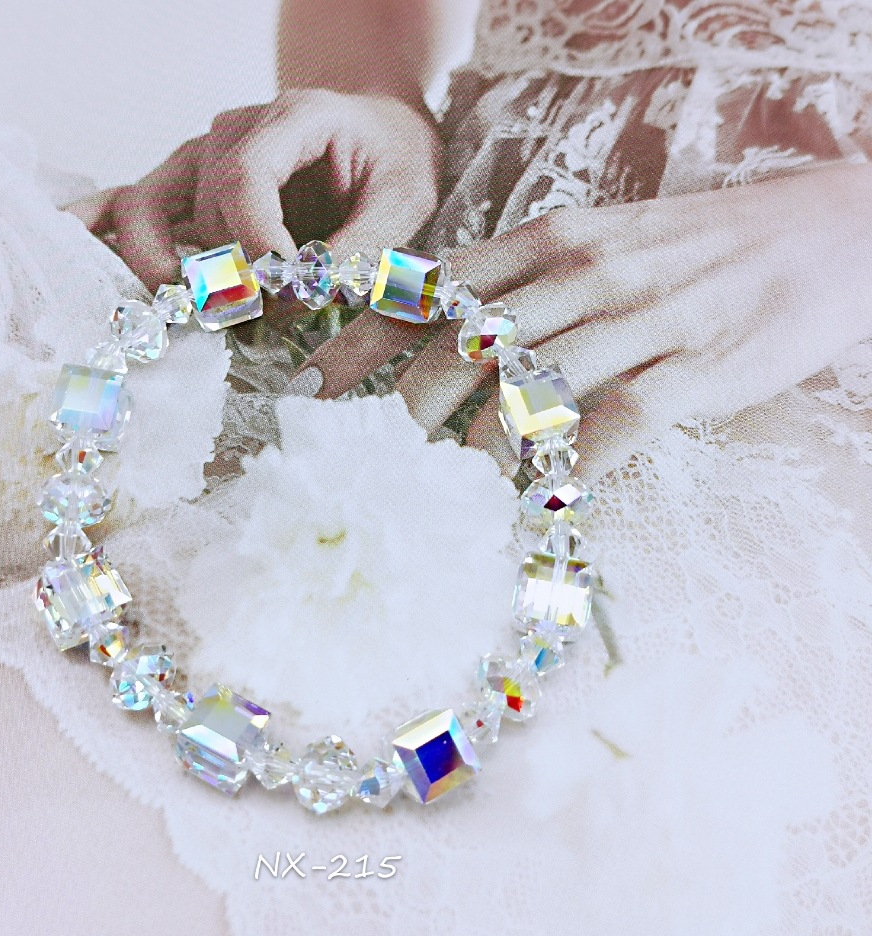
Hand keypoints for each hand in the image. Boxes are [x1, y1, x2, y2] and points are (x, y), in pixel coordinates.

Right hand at [67, 89, 441, 289]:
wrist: (373, 129)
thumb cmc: (392, 158)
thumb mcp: (405, 197)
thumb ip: (365, 246)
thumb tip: (306, 295)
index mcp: (289, 119)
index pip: (245, 180)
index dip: (255, 246)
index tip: (286, 293)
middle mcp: (229, 134)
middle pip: (198, 211)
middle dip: (221, 275)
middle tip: (255, 317)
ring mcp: (198, 160)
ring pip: (148, 214)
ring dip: (165, 272)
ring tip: (195, 312)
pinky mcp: (184, 188)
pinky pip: (126, 204)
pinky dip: (99, 231)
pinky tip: (75, 250)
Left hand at [295, 163, 871, 478]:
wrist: (821, 234)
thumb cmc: (690, 248)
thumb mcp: (595, 238)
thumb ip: (521, 282)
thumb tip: (443, 343)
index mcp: (549, 238)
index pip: (430, 292)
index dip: (358, 343)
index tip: (311, 392)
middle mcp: (583, 272)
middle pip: (461, 349)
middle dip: (396, 413)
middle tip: (361, 463)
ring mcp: (640, 319)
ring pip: (526, 391)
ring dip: (470, 454)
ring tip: (432, 498)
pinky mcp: (694, 368)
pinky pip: (609, 427)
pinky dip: (560, 472)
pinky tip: (527, 506)